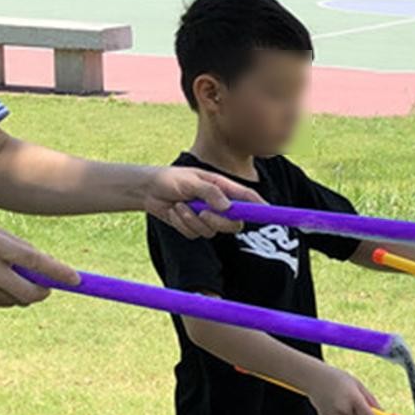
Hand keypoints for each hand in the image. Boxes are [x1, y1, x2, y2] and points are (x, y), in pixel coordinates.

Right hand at [0, 220, 77, 307]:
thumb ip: (21, 248)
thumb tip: (49, 266)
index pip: (34, 262)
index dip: (58, 272)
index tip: (76, 279)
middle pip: (28, 292)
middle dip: (44, 293)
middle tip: (47, 287)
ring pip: (17, 300)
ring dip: (25, 293)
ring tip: (12, 276)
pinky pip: (2, 302)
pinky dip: (9, 295)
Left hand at [143, 168, 258, 238]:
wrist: (147, 190)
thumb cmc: (170, 179)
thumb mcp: (191, 181)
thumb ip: (210, 193)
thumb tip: (227, 207)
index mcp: (223, 189)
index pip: (248, 199)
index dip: (260, 206)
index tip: (267, 212)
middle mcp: (219, 205)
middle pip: (233, 223)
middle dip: (218, 221)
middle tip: (202, 213)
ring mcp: (207, 217)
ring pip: (212, 231)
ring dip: (192, 220)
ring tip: (179, 206)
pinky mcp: (195, 227)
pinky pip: (195, 234)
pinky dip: (183, 224)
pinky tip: (175, 212)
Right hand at [305, 365, 386, 414]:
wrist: (314, 377)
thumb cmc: (338, 379)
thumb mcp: (358, 385)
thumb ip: (370, 400)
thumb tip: (381, 413)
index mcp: (354, 398)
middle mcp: (344, 408)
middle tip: (353, 403)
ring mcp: (334, 414)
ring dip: (348, 414)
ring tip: (340, 399)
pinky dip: (338, 414)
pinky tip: (332, 402)